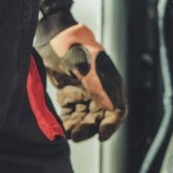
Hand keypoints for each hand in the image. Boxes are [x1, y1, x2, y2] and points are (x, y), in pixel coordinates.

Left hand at [36, 0, 127, 141]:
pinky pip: (72, 115)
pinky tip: (62, 128)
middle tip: (77, 135)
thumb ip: (99, 87)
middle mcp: (100, 91)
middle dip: (90, 128)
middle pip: (100, 117)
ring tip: (68, 133)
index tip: (102, 135)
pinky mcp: (70, 96)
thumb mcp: (88, 67)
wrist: (54, 37)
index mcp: (110, 83)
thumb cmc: (74, 48)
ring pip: (86, 118)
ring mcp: (85, 94)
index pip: (118, 110)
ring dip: (78, 127)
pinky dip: (68, 123)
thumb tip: (112, 109)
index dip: (112, 125)